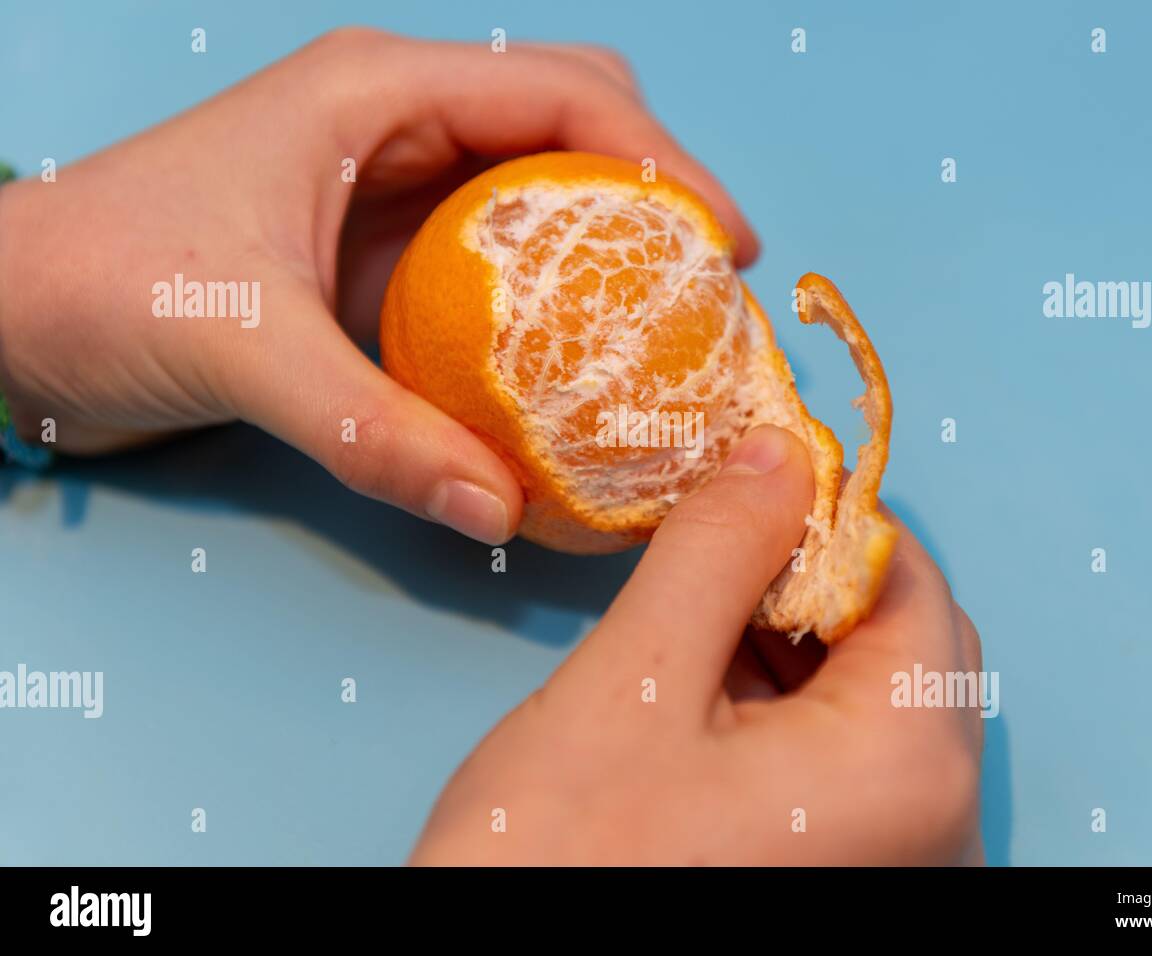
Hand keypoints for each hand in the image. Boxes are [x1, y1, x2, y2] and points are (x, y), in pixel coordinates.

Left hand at [0, 28, 757, 542]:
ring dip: (609, 245)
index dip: (664, 160)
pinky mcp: (378, 247)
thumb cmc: (95, 285)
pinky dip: (549, 298)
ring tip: (666, 324)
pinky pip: (495, 256)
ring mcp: (390, 183)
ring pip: (540, 186)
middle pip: (573, 121)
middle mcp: (396, 122)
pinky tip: (573, 358)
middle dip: (653, 189)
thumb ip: (373, 430)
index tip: (726, 246)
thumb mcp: (242, 350)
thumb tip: (497, 508)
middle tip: (706, 287)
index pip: (563, 93)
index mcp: (377, 93)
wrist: (7, 316)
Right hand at [411, 425, 984, 864]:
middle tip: (709, 548)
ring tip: (694, 618)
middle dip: (805, 576)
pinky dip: (787, 708)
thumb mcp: (634, 682)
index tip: (749, 479)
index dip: (827, 511)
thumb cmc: (559, 862)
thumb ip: (720, 549)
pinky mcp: (853, 873)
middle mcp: (937, 823)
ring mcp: (900, 860)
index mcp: (909, 764)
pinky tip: (708, 690)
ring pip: (872, 698)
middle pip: (902, 641)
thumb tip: (780, 455)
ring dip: (791, 639)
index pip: (909, 580)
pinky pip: (847, 761)